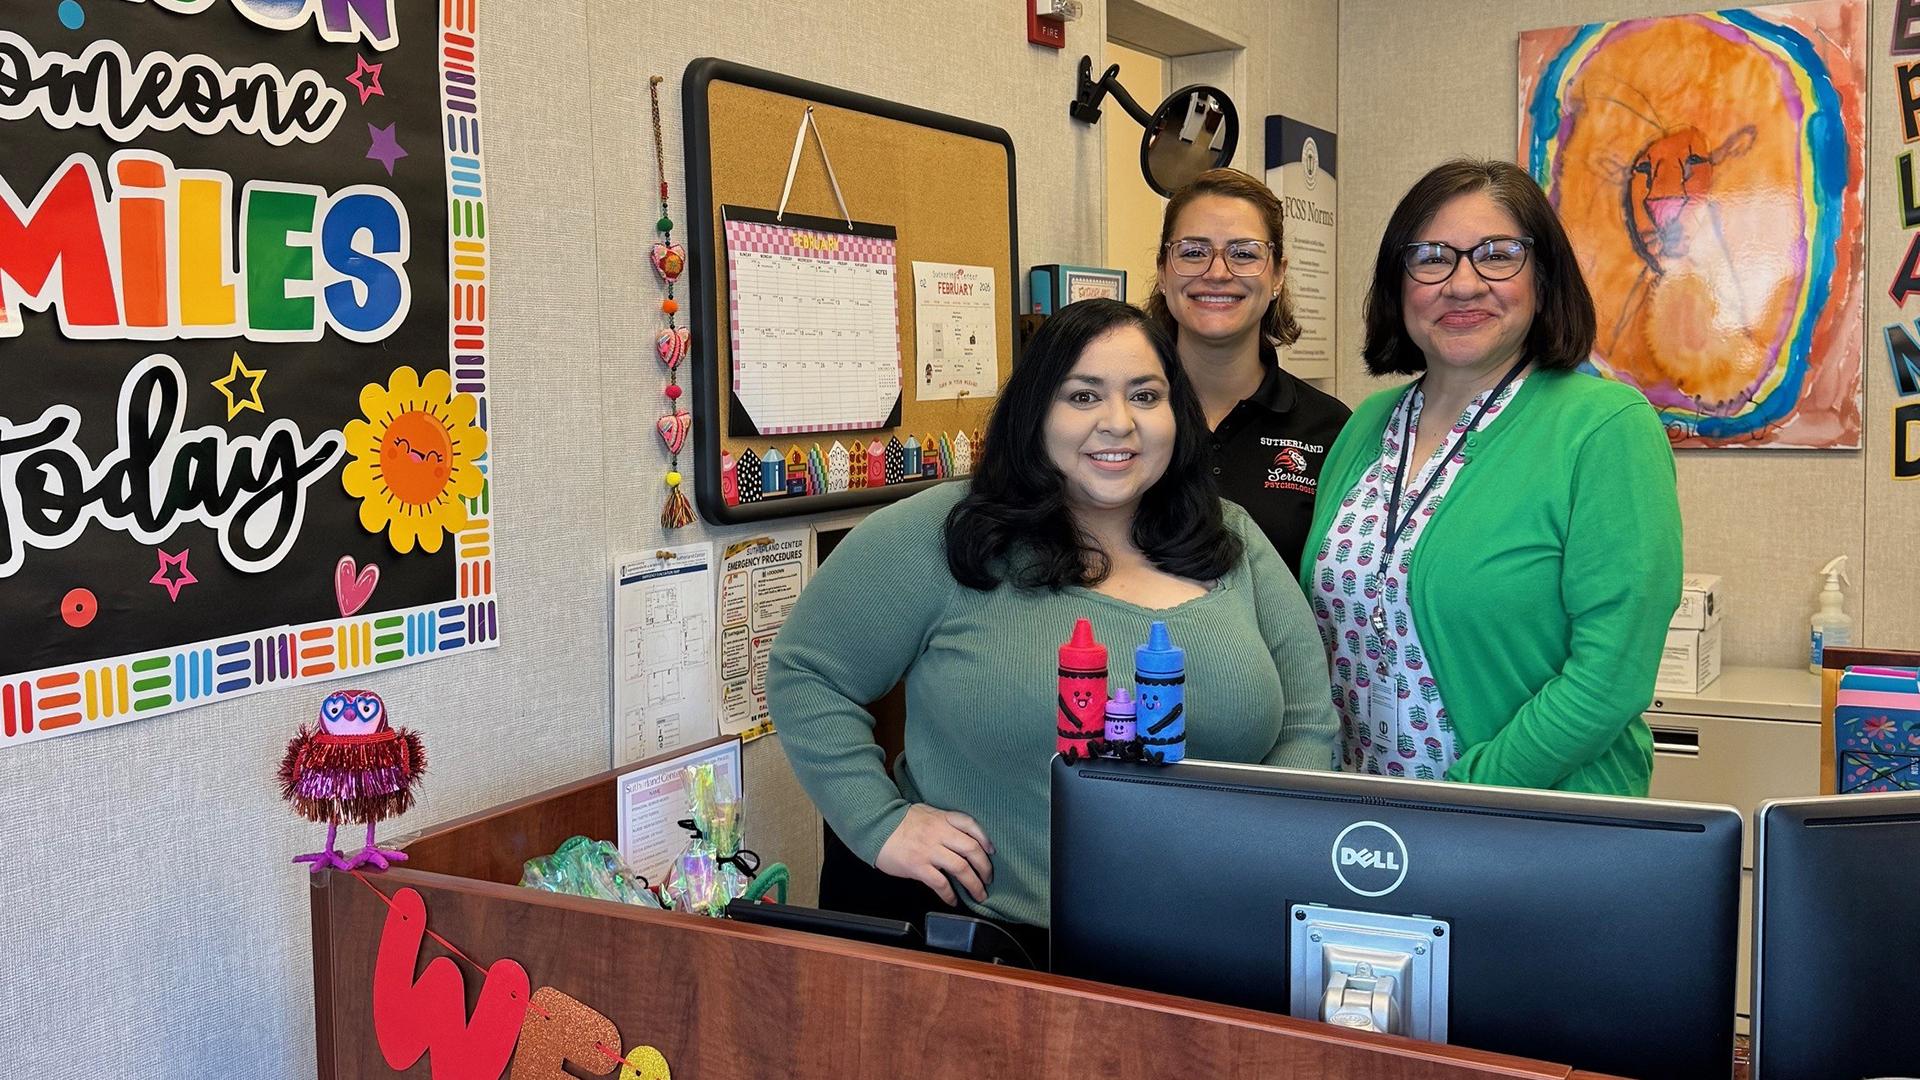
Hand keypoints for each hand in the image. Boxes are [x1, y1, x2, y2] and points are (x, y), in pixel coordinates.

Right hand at [874, 803, 994, 905]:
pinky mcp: (918, 866)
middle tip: (988, 879)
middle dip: (984, 867)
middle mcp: (939, 833)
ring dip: (974, 884)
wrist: (874, 826)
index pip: (971, 825)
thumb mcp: (925, 812)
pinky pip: (940, 883)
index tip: (991, 850)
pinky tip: (954, 901)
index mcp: (942, 818)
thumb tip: (959, 836)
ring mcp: (929, 850)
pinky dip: (950, 894)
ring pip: (961, 868)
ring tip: (979, 894)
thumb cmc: (898, 820)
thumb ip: (942, 822)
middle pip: (971, 849)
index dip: (985, 838)